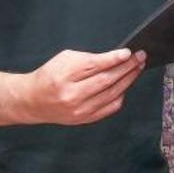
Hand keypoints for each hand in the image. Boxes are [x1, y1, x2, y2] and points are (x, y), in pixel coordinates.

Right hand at [16, 47, 143, 125]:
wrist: (33, 101)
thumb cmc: (50, 76)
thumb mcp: (64, 59)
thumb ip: (88, 59)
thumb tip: (115, 58)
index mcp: (64, 76)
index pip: (95, 66)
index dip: (114, 59)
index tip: (129, 52)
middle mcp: (72, 95)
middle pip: (107, 80)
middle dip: (127, 67)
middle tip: (140, 57)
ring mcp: (79, 110)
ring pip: (111, 94)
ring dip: (128, 80)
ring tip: (137, 68)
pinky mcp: (84, 119)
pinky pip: (109, 107)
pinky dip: (120, 95)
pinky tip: (125, 85)